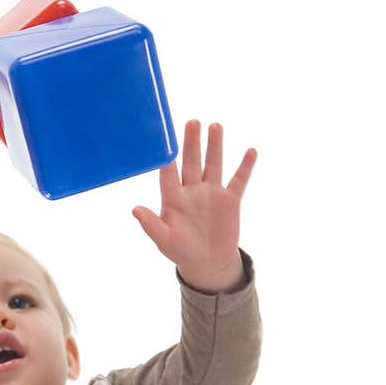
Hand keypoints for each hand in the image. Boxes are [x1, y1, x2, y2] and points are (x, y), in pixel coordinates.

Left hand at [133, 120, 256, 285]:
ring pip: (213, 164)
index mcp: (173, 198)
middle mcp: (192, 190)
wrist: (208, 262)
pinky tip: (250, 151)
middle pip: (191, 162)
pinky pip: (238, 181)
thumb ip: (151, 224)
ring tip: (215, 126)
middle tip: (192, 122)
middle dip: (191, 143)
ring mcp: (211, 193)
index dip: (167, 158)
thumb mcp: (164, 240)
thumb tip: (135, 209)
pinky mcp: (230, 201)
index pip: (168, 173)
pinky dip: (245, 167)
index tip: (165, 140)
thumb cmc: (181, 251)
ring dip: (214, 146)